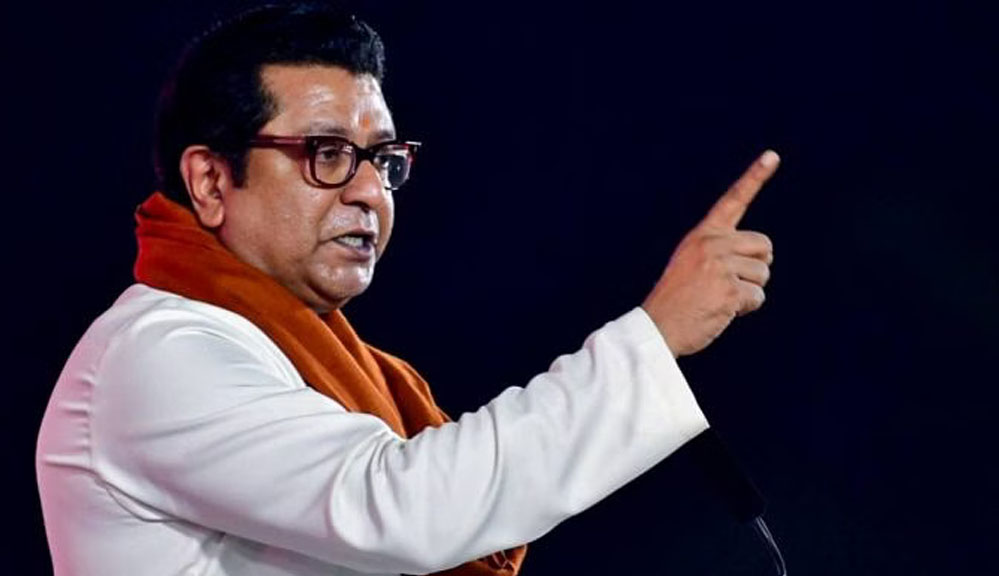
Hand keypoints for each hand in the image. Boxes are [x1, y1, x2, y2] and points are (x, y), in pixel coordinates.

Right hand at [642, 150, 778, 356]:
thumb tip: (764, 254)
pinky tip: (722, 311)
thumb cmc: (677, 299)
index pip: (733, 201)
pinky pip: (757, 297)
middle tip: (731, 283)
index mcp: (702, 234)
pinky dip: (746, 309)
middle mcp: (712, 244)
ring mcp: (720, 266)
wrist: (657, 327)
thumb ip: (722, 251)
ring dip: (749, 292)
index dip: (755, 177)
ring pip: (763, 275)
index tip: (773, 155)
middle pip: (764, 246)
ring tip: (720, 299)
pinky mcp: (728, 290)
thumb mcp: (692, 263)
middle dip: (756, 267)